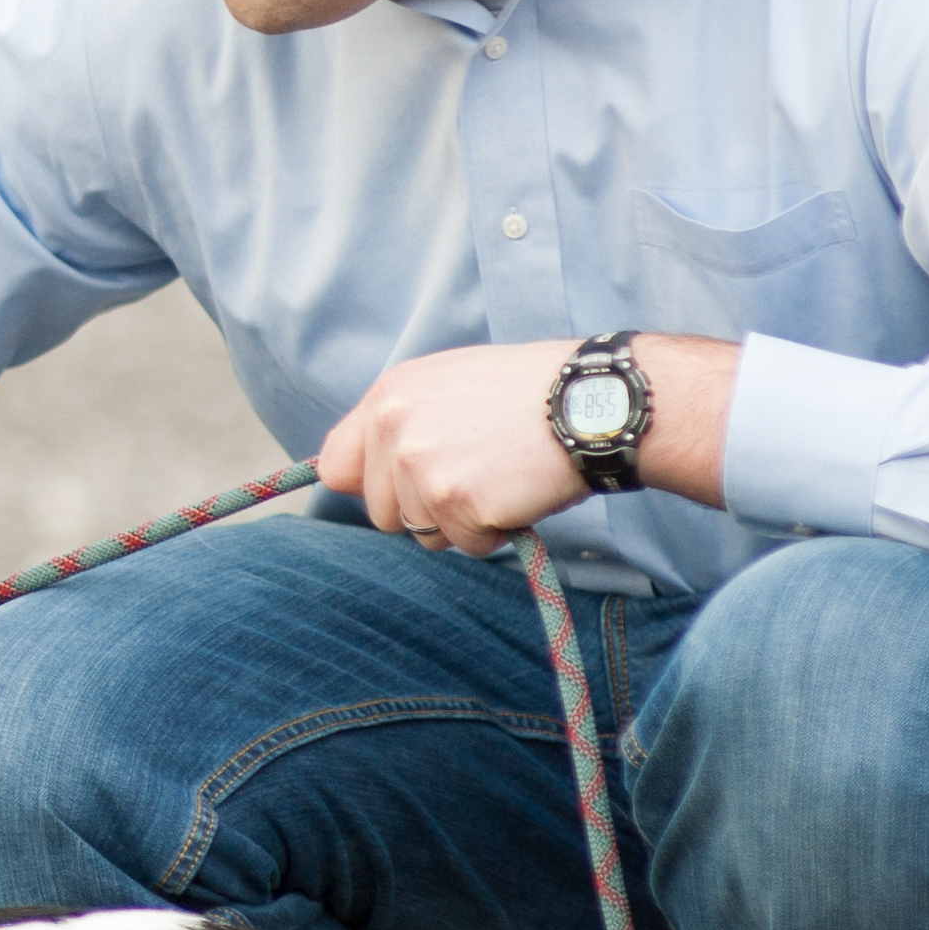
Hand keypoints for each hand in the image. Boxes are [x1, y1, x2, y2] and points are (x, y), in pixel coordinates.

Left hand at [318, 333, 735, 552]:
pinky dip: (495, 531)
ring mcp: (421, 465)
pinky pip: (465, 544)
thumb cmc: (530, 394)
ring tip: (502, 477)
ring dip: (463, 521)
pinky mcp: (456, 502)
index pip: (334, 466)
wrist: (594, 401)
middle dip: (426, 510)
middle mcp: (393, 426)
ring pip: (423, 533)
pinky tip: (519, 491)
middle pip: (381, 513)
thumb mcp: (451, 385)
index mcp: (388, 394)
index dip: (371, 488)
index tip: (403, 492)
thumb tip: (349, 475)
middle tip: (478, 477)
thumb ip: (401, 422)